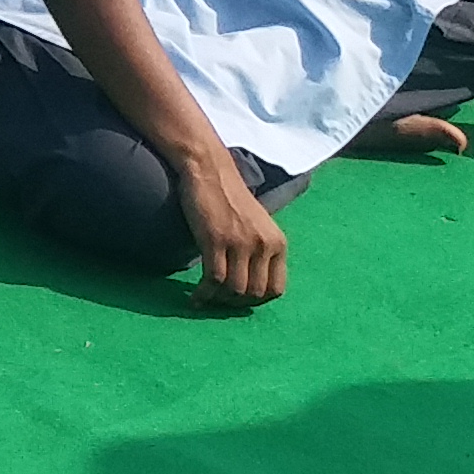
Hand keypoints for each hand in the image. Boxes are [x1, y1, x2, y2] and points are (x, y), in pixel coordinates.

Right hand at [183, 166, 286, 307]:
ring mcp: (240, 242)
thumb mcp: (256, 225)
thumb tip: (249, 285)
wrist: (209, 170)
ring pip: (234, 289)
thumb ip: (259, 251)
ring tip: (205, 298)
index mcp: (278, 243)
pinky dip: (204, 294)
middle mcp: (264, 245)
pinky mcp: (215, 239)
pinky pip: (213, 279)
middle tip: (218, 301)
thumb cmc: (229, 197)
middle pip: (255, 293)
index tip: (238, 300)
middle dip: (235, 303)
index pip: (276, 289)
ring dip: (219, 300)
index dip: (257, 301)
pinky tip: (195, 297)